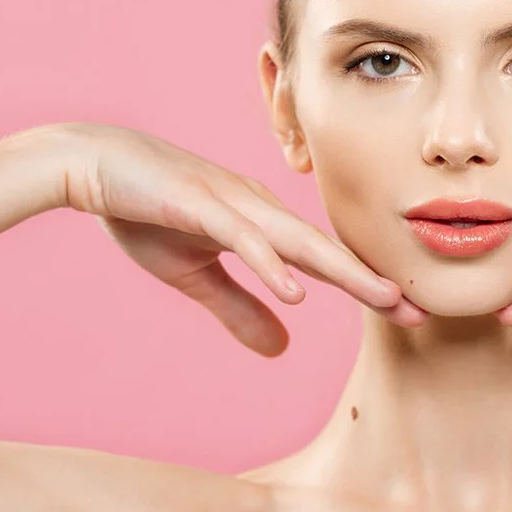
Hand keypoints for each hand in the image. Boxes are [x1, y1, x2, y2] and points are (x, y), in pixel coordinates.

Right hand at [58, 123, 426, 355]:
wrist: (90, 164)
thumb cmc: (146, 212)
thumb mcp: (195, 275)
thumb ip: (238, 309)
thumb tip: (281, 348)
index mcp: (261, 224)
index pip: (323, 262)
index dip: (365, 287)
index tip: (411, 315)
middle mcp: (257, 209)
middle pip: (325, 251)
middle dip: (373, 282)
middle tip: (422, 312)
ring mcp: (230, 203)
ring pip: (296, 241)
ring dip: (341, 271)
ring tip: (383, 298)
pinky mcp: (196, 203)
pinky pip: (241, 237)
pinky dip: (270, 263)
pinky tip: (296, 289)